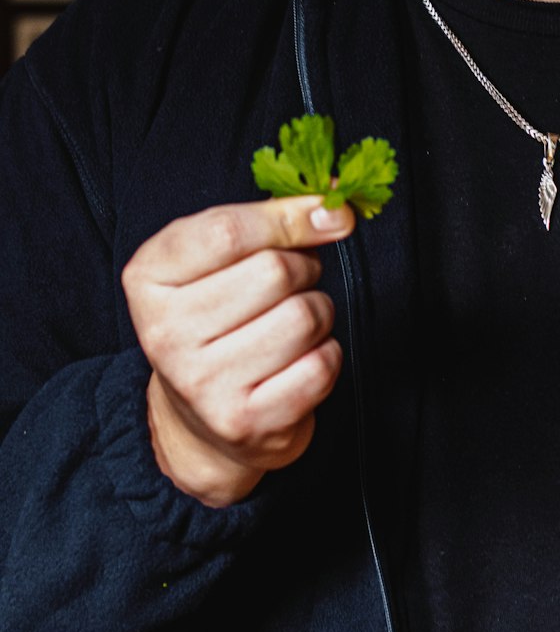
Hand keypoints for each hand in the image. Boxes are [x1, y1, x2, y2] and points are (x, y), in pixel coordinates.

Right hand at [122, 196, 354, 507]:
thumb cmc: (219, 313)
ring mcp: (202, 384)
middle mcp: (165, 332)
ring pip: (304, 316)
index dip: (289, 218)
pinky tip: (299, 359)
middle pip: (274, 271)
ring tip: (291, 322)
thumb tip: (338, 210)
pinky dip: (326, 354)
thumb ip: (274, 219)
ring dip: (317, 312)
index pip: (228, 231)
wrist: (199, 417)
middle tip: (291, 284)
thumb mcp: (222, 254)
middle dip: (304, 268)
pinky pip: (321, 365)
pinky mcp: (244, 422)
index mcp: (149, 276)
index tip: (328, 215)